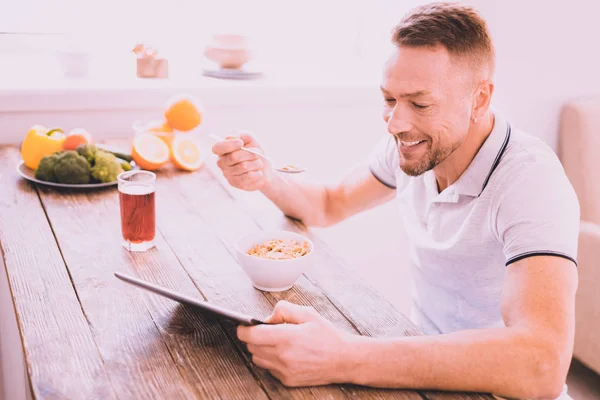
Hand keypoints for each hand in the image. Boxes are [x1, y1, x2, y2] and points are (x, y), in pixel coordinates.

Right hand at [211, 131, 272, 190]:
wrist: (265, 168)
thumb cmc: (254, 152)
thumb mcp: (250, 139)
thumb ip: (241, 135)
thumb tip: (235, 136)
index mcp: (222, 150)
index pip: (218, 148)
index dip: (229, 145)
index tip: (241, 143)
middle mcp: (222, 163)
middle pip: (234, 157)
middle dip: (250, 154)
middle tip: (258, 153)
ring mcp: (228, 175)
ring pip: (243, 167)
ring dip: (256, 163)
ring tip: (259, 163)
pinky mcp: (236, 184)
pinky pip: (249, 177)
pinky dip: (258, 173)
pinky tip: (258, 172)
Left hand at [237, 301, 353, 386]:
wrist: (344, 359)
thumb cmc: (327, 335)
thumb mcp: (308, 313)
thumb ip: (283, 310)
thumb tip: (268, 318)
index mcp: (286, 337)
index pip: (251, 336)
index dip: (243, 329)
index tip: (244, 326)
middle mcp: (282, 356)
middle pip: (251, 347)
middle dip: (254, 338)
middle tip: (266, 331)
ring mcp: (284, 371)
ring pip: (258, 359)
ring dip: (261, 350)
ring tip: (277, 343)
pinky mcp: (287, 380)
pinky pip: (269, 369)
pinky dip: (272, 361)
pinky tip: (286, 354)